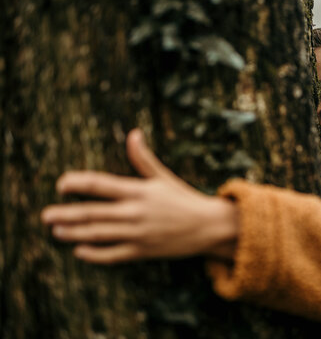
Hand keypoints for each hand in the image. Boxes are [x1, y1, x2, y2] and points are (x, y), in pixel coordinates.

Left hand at [41, 129, 237, 263]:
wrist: (207, 226)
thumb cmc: (184, 198)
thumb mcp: (163, 176)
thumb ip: (144, 158)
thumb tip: (133, 134)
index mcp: (138, 191)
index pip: (100, 184)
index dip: (77, 183)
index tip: (61, 184)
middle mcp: (135, 212)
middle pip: (93, 212)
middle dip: (66, 213)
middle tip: (45, 215)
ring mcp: (138, 233)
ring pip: (98, 234)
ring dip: (75, 233)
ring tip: (56, 232)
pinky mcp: (143, 251)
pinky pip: (113, 254)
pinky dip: (95, 254)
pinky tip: (80, 251)